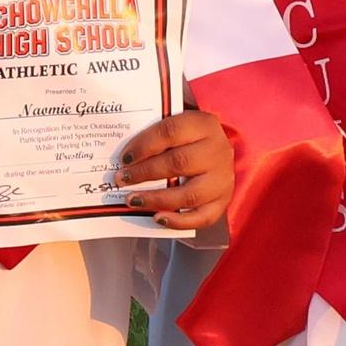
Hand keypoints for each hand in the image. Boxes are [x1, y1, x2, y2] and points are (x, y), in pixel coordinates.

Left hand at [113, 109, 232, 230]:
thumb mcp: (179, 124)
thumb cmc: (190, 137)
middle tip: (122, 179)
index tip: (124, 158)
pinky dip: (178, 221)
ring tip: (132, 200)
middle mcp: (216, 151)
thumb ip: (157, 133)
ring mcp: (222, 179)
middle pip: (179, 162)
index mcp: (203, 124)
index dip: (144, 145)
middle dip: (145, 173)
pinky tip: (157, 218)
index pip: (170, 131)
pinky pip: (202, 217)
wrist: (219, 151)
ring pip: (189, 194)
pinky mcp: (223, 201)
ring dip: (156, 199)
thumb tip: (126, 154)